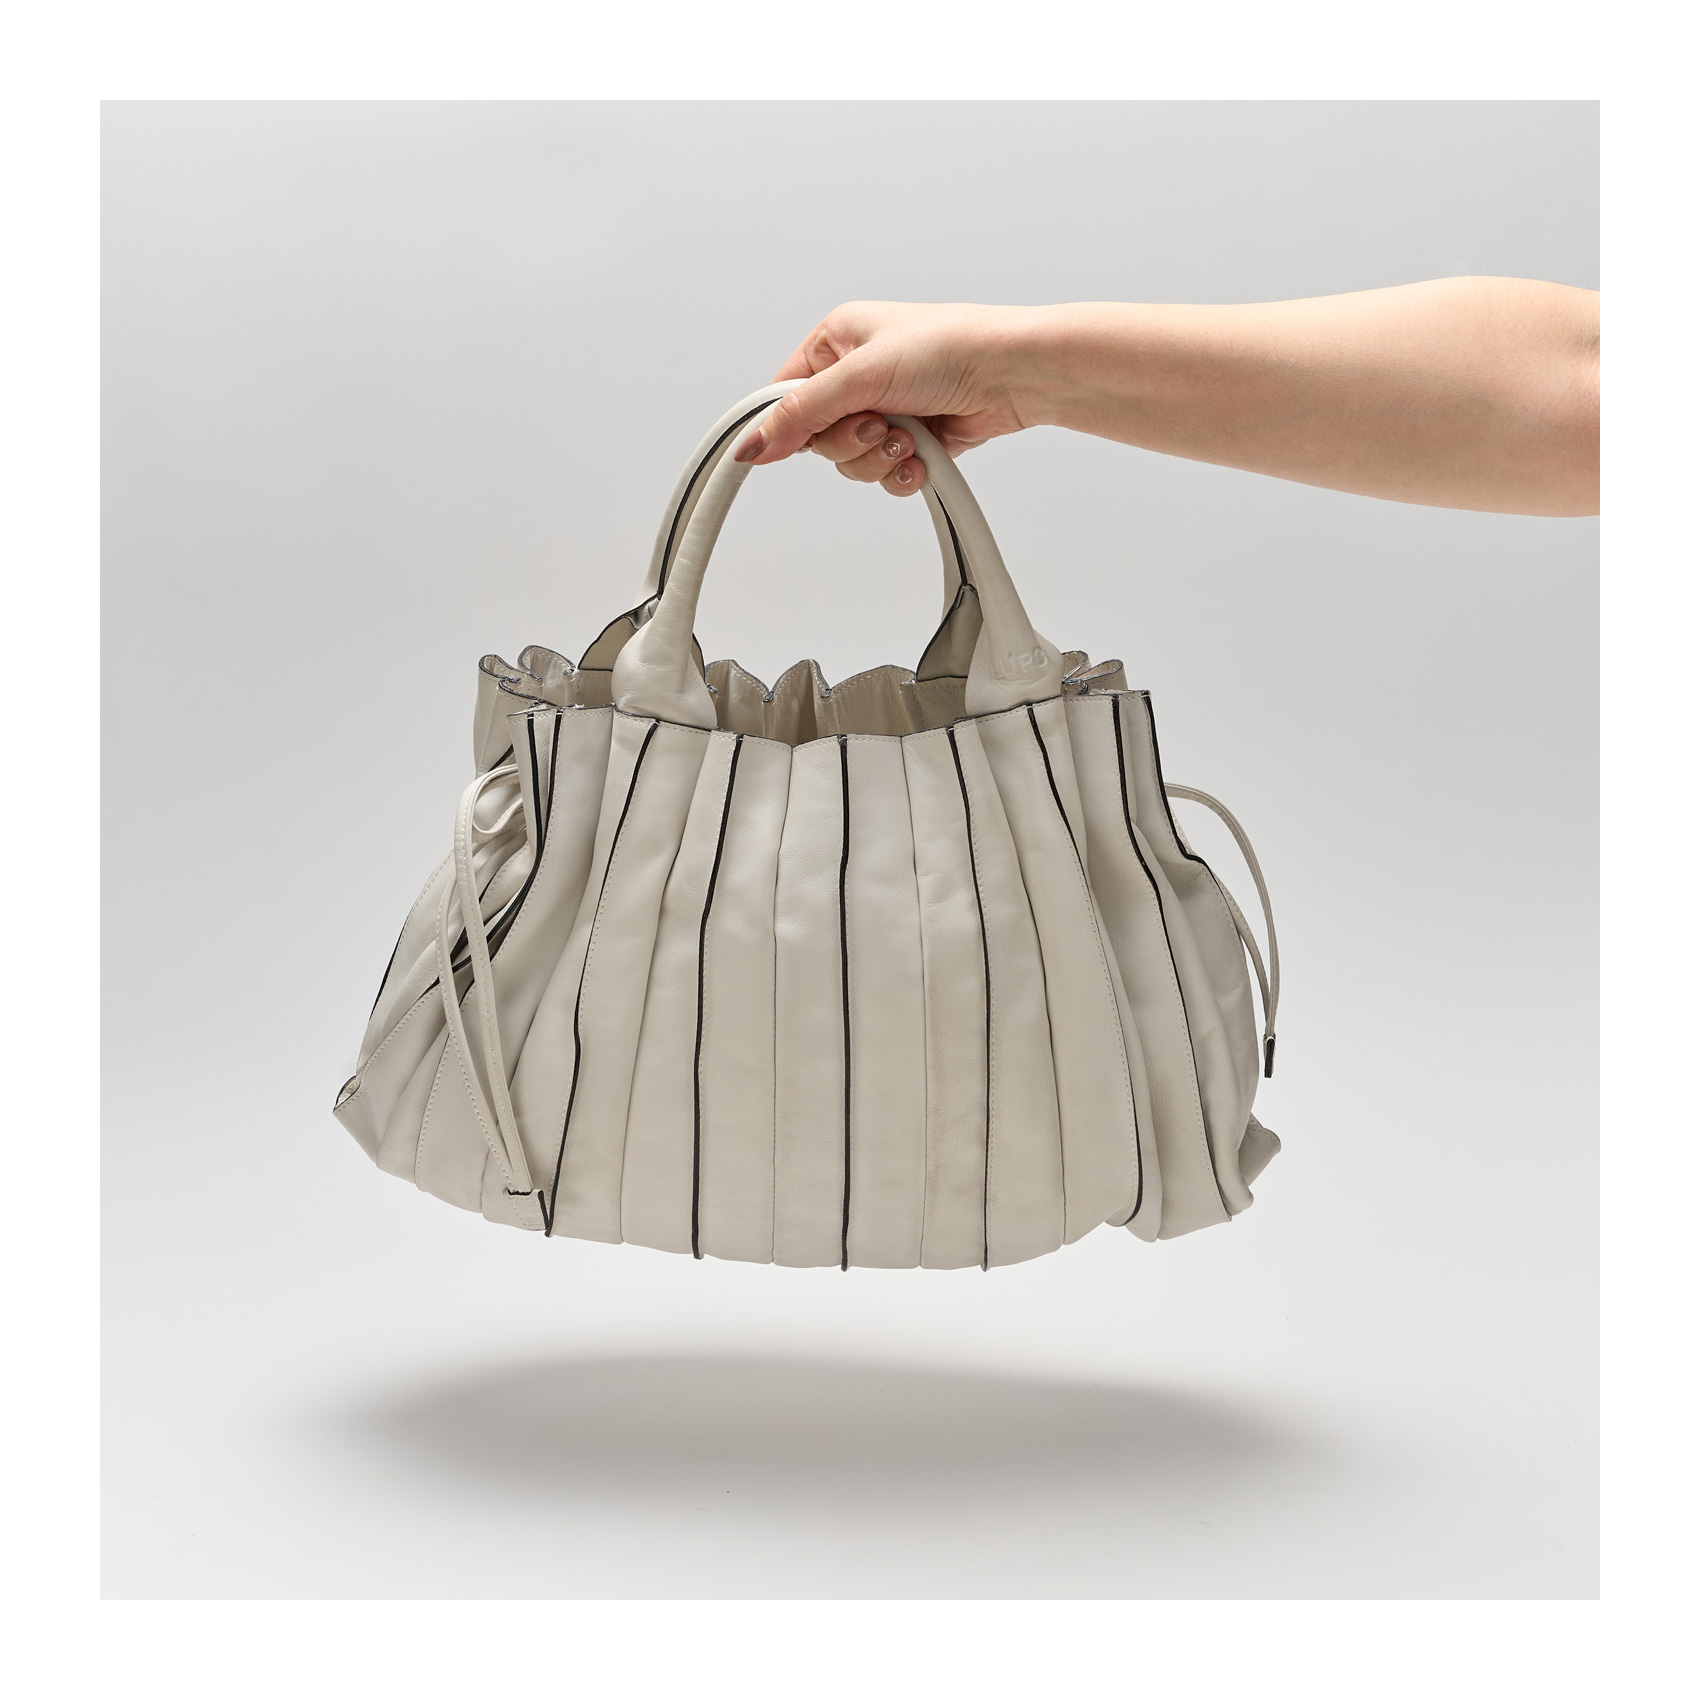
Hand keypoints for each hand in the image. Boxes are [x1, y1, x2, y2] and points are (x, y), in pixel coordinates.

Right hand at [733, 302, 1037, 496]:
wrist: (1012, 373)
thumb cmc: (949, 348)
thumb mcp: (861, 376)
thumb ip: (801, 414)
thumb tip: (751, 444)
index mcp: (835, 342)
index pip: (785, 395)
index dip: (786, 427)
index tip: (791, 448)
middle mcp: (856, 375)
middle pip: (818, 438)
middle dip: (850, 443)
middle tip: (880, 426)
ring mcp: (885, 408)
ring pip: (852, 461)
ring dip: (879, 459)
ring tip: (910, 437)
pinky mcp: (912, 438)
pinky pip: (885, 473)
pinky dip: (901, 472)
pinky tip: (922, 457)